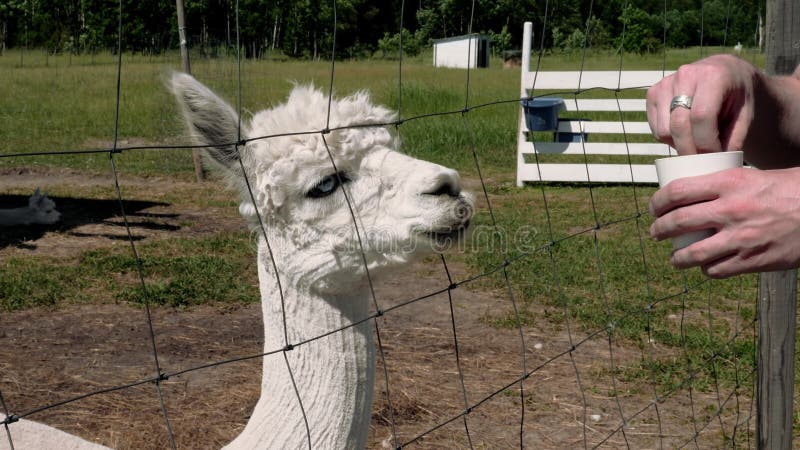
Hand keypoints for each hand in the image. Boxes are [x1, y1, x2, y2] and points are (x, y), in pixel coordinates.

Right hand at [646, 54, 758, 154]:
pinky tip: (685, 134)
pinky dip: (669, 139)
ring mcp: (665, 83)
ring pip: (664, 130)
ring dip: (678, 145)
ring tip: (696, 144)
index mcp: (712, 76)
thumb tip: (717, 165)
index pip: (701, 116)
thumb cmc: (737, 96)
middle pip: (678, 125)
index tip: (714, 158)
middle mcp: (685, 75)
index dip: (706, 143)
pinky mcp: (653, 93)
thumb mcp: (746, 115)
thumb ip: (733, 139)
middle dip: (689, 150)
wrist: (725, 72)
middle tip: (702, 163)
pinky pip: (656, 129)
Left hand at [649, 166, 799, 277]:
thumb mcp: (753, 176)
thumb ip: (723, 185)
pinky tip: (705, 266)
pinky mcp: (753, 260)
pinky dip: (705, 270)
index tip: (654, 207)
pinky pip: (716, 270)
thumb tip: (690, 193)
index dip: (658, 201)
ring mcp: (741, 237)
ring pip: (692, 254)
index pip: (678, 191)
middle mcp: (732, 209)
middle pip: (678, 222)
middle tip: (655, 233)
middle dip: (659, 230)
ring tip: (674, 257)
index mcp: (730, 182)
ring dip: (677, 258)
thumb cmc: (789, 190)